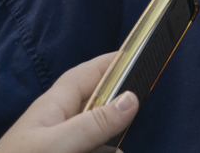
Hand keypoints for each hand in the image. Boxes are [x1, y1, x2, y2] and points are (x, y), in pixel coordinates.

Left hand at [0, 53, 138, 152]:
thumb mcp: (58, 145)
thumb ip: (94, 124)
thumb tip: (132, 98)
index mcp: (54, 104)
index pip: (89, 72)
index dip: (114, 61)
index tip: (144, 56)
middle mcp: (58, 122)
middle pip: (98, 104)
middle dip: (120, 106)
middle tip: (145, 106)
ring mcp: (59, 143)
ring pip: (96, 134)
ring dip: (111, 140)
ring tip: (122, 147)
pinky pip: (90, 150)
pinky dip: (102, 151)